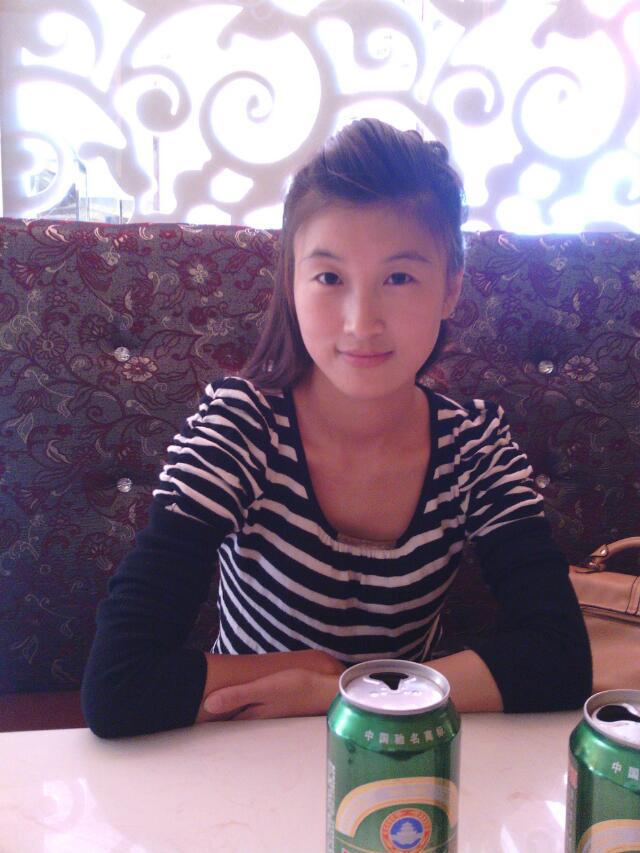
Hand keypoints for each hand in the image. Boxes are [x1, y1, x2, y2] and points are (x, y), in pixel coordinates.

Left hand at [201, 668, 339, 721]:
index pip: (227, 720)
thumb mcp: (265, 689)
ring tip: (220, 712)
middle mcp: (264, 718)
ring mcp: (277, 713)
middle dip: (222, 718)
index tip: (193, 717)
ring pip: (251, 715)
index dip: (212, 718)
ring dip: (238, 712)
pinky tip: (253, 703)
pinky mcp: (287, 707)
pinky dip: (254, 708)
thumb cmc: (299, 687)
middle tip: (200, 716)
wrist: (332, 692)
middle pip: (238, 719)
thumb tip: (207, 705)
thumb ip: (237, 696)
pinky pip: (263, 710)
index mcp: (256, 715)